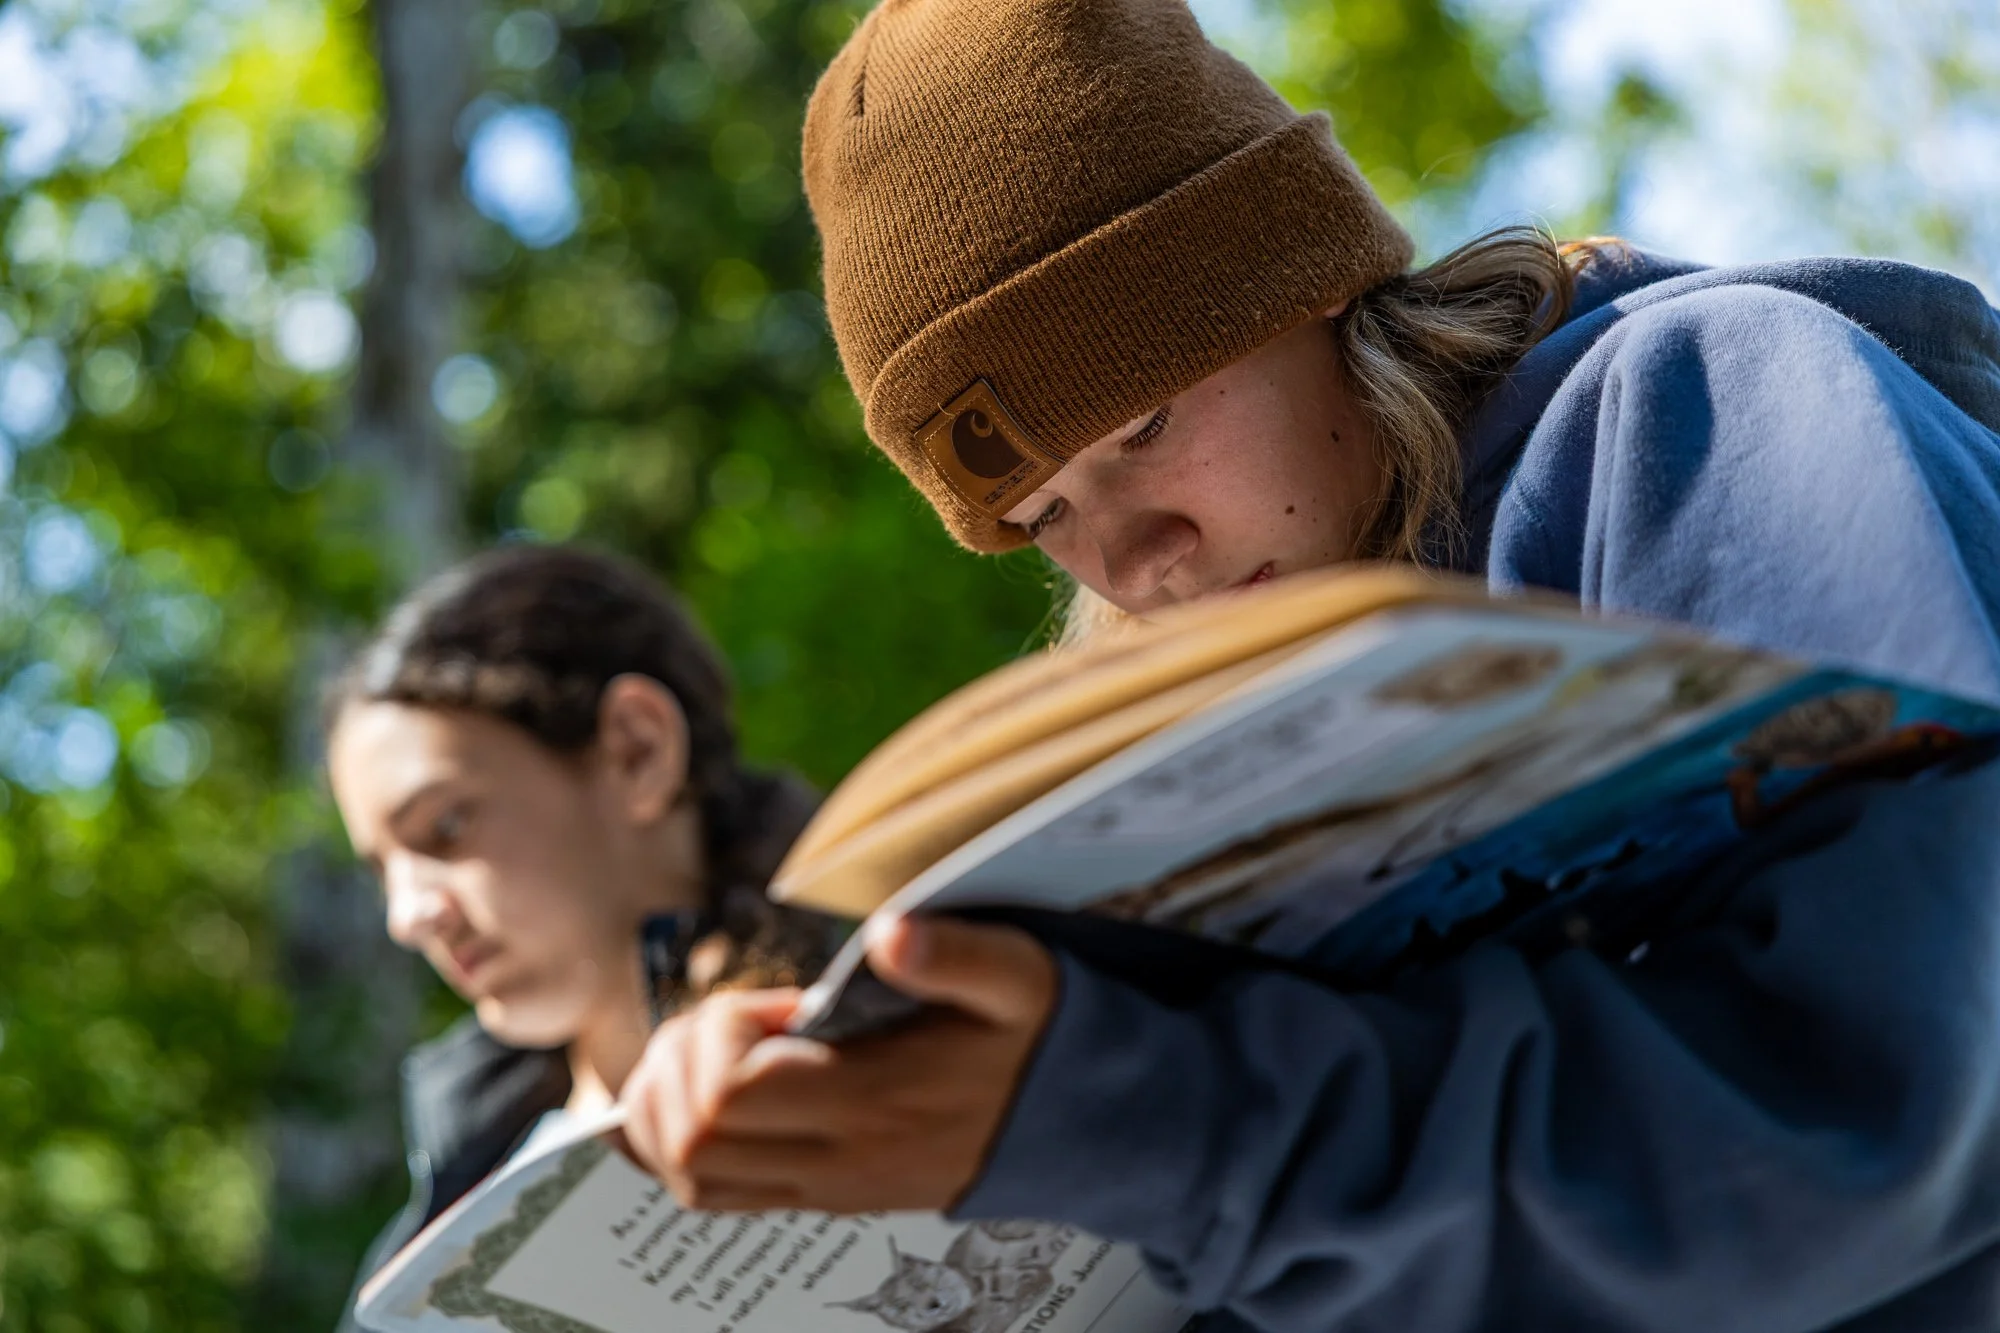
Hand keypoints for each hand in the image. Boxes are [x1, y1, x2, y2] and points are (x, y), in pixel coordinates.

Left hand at [618, 915, 1057, 1213]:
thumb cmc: (1034, 1038)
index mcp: (872, 1102)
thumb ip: (954, 953)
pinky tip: (704, 1090)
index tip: (769, 1002)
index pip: (732, 1094)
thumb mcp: (1016, 977)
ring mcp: (824, 1187)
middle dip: (678, 1065)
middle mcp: (837, 1160)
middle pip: (692, 1142)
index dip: (717, 1036)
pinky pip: (715, 1194)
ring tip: (711, 1051)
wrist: (1073, 1122)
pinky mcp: (821, 1195)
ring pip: (690, 1177)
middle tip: (725, 1020)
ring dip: (669, 1107)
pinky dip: (680, 1144)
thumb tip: (889, 933)